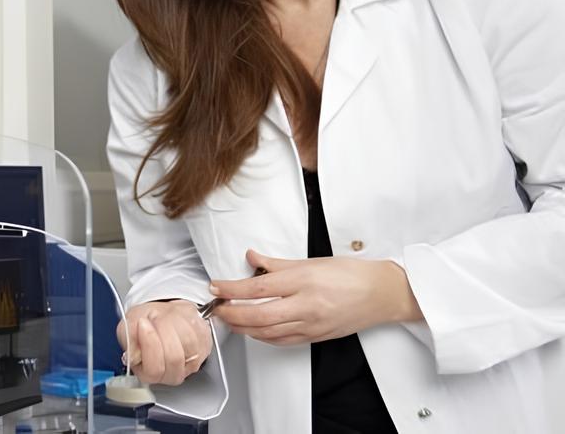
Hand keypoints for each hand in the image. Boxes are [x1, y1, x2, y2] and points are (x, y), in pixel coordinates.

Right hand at [116, 300, 212, 385]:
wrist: (161, 315)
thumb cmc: (145, 323)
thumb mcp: (128, 326)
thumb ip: (128, 338)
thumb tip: (134, 353)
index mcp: (148, 373)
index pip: (154, 369)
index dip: (149, 344)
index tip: (143, 323)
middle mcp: (171, 374)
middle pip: (174, 357)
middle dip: (162, 330)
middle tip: (154, 316)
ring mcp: (191, 364)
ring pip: (189, 344)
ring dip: (175, 323)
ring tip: (164, 316)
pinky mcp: (205, 349)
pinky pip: (200, 334)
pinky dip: (187, 320)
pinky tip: (177, 317)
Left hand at [211, 249, 422, 345]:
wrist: (382, 294)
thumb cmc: (351, 274)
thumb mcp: (310, 261)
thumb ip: (276, 263)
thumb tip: (252, 258)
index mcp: (303, 281)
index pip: (257, 288)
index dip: (231, 289)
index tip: (216, 287)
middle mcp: (306, 305)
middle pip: (258, 315)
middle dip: (231, 314)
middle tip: (217, 308)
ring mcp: (311, 324)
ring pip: (267, 332)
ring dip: (243, 328)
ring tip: (229, 319)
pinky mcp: (316, 337)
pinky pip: (282, 341)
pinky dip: (263, 337)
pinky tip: (253, 330)